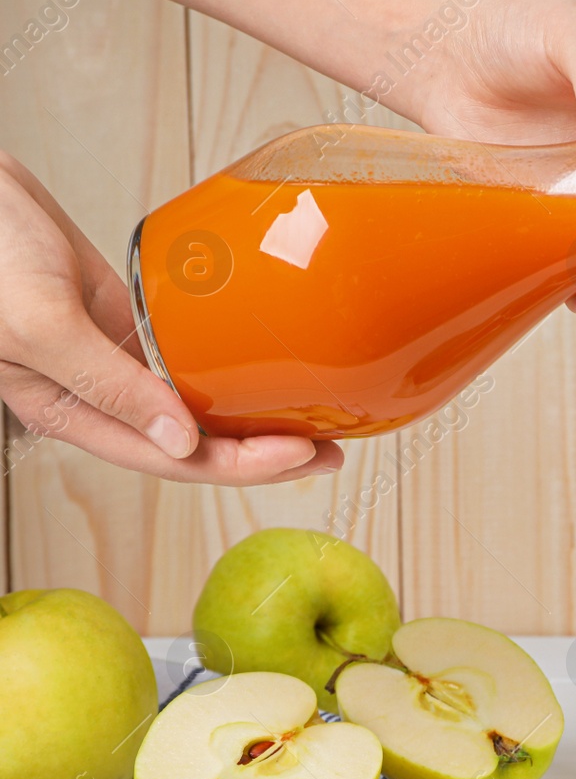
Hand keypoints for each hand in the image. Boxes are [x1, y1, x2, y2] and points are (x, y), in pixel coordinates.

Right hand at [0, 152, 342, 483]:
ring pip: (194, 399)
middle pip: (194, 439)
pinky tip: (268, 362)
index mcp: (69, 410)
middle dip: (263, 452)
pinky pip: (184, 350)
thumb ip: (108, 385)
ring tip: (315, 414)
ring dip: (251, 412)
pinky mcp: (122, 313)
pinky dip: (227, 359)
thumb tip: (182, 440)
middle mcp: (97, 392)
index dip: (241, 465)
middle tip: (332, 450)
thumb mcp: (39, 325)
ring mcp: (112, 353)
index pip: (171, 458)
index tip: (303, 456)